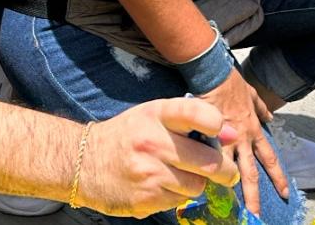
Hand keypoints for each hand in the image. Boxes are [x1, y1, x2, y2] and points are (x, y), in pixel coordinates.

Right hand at [78, 98, 239, 217]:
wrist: (83, 163)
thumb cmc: (127, 135)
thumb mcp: (154, 117)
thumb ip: (192, 120)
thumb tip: (232, 134)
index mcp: (156, 115)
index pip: (195, 113)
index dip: (215, 123)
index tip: (220, 131)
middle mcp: (152, 142)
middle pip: (208, 161)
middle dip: (225, 170)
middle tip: (227, 172)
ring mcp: (148, 173)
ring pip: (197, 186)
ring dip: (197, 184)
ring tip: (184, 177)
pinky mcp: (144, 200)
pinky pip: (178, 202)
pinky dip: (177, 196)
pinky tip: (164, 186)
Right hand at [200, 69, 287, 215]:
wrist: (214, 75)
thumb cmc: (231, 84)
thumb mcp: (252, 94)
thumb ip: (261, 107)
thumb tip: (270, 116)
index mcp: (254, 131)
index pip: (270, 159)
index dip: (277, 177)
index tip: (284, 192)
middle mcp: (243, 140)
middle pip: (251, 173)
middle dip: (254, 196)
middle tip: (258, 215)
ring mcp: (224, 141)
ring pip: (229, 172)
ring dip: (229, 191)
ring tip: (229, 209)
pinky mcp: (206, 138)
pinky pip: (206, 160)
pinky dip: (203, 173)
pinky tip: (199, 188)